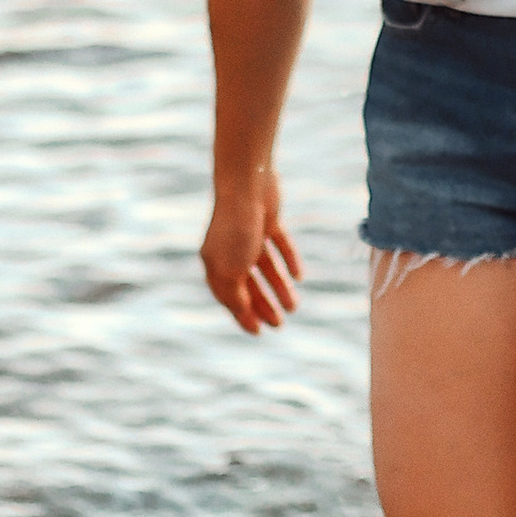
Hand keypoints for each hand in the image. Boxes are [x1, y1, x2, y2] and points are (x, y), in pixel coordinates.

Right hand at [203, 173, 304, 331]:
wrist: (247, 183)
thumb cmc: (235, 229)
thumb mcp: (230, 270)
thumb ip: (234, 294)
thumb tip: (243, 312)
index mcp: (215, 263)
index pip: (229, 296)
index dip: (243, 315)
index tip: (259, 333)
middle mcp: (231, 250)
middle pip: (248, 284)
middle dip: (263, 306)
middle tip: (281, 324)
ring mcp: (250, 234)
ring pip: (266, 267)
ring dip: (279, 288)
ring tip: (294, 306)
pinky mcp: (268, 220)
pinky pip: (280, 245)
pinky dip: (289, 260)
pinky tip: (299, 276)